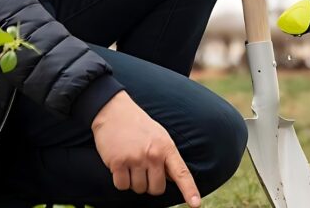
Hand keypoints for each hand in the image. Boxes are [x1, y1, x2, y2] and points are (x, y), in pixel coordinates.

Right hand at [91, 91, 201, 207]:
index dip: (189, 190)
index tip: (195, 204)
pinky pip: (122, 186)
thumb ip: (166, 157)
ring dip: (133, 181)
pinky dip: (120, 180)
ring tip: (130, 161)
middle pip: (156, 189)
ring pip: (138, 189)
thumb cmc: (138, 126)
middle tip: (142, 168)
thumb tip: (171, 180)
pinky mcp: (118, 162)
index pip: (181, 173)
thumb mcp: (159, 136)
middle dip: (149, 184)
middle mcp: (153, 154)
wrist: (113, 111)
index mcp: (166, 147)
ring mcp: (135, 159)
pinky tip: (119, 165)